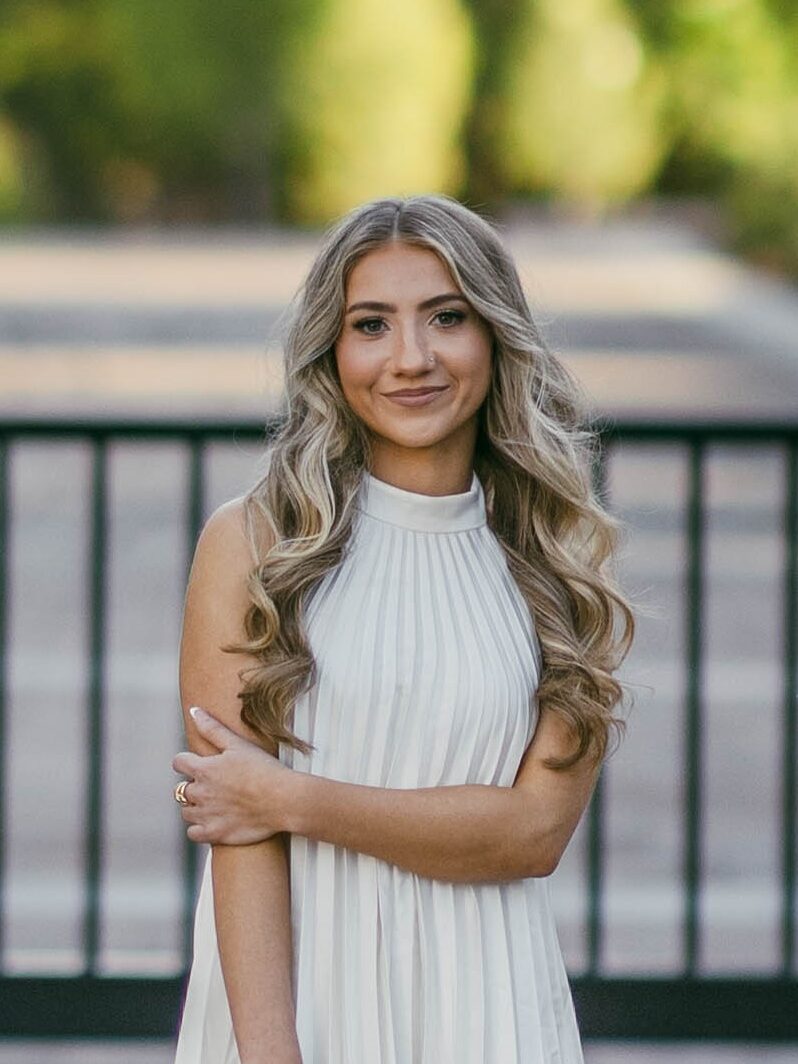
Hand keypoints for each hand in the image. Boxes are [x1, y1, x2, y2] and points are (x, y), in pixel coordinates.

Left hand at [172, 706, 293, 844]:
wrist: (283, 800)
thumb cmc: (263, 769)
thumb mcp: (238, 744)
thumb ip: (213, 728)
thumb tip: (194, 710)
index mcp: (204, 769)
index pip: (178, 763)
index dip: (187, 762)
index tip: (200, 764)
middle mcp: (200, 792)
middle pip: (181, 789)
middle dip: (193, 786)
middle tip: (214, 786)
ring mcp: (206, 815)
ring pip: (186, 811)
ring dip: (195, 807)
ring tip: (215, 804)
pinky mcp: (214, 833)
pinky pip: (193, 833)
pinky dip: (199, 828)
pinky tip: (213, 821)